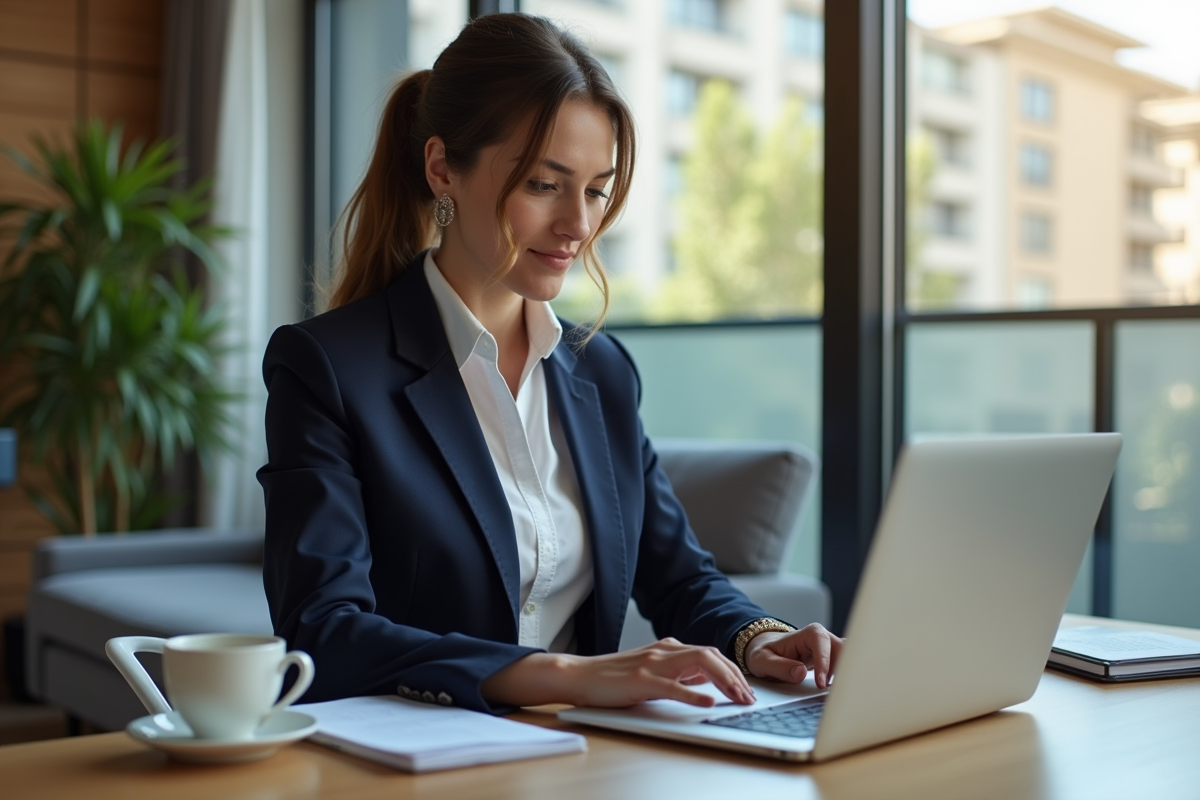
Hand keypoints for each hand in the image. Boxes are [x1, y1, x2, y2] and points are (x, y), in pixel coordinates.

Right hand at [482, 638, 755, 707]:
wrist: (580, 675)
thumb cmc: (615, 677)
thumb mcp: (652, 672)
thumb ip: (678, 674)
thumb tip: (706, 683)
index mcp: (669, 648)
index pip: (710, 654)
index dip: (733, 671)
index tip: (747, 689)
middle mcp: (664, 650)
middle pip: (710, 655)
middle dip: (735, 676)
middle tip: (750, 698)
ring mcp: (653, 663)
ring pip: (698, 664)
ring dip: (723, 681)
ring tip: (737, 698)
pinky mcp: (640, 680)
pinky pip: (672, 685)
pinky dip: (692, 694)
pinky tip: (707, 703)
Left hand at [744, 623, 842, 688]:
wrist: (766, 651)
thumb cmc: (764, 653)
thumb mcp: (762, 661)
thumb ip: (779, 667)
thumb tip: (800, 673)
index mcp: (806, 635)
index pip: (821, 643)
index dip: (824, 662)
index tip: (821, 683)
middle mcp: (823, 639)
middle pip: (842, 648)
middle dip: (844, 667)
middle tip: (840, 690)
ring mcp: (830, 650)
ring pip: (849, 658)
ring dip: (847, 674)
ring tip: (841, 694)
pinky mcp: (833, 661)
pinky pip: (846, 667)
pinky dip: (846, 678)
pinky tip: (841, 693)